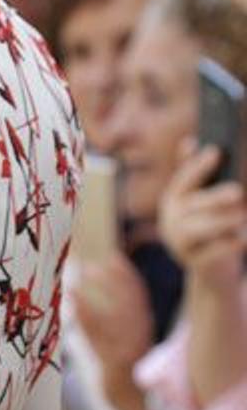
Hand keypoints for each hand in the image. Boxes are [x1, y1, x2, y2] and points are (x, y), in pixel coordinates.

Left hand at [72, 252, 153, 407]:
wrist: (134, 406)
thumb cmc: (126, 372)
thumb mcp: (127, 344)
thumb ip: (120, 322)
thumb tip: (104, 296)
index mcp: (144, 329)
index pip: (139, 297)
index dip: (127, 277)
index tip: (114, 259)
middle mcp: (139, 337)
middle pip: (128, 304)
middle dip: (112, 283)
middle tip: (91, 267)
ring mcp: (128, 351)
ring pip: (111, 320)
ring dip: (93, 301)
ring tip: (73, 286)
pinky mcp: (114, 365)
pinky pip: (98, 339)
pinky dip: (85, 320)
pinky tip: (73, 307)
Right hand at [158, 140, 246, 284]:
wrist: (210, 268)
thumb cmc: (212, 225)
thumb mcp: (203, 200)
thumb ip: (198, 174)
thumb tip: (190, 141)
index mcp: (173, 199)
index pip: (184, 179)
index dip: (199, 166)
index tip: (216, 152)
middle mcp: (171, 220)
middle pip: (194, 205)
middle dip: (216, 197)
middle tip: (238, 192)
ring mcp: (178, 242)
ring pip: (202, 229)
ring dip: (225, 221)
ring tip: (244, 215)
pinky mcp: (192, 262)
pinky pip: (212, 252)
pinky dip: (230, 245)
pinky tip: (244, 239)